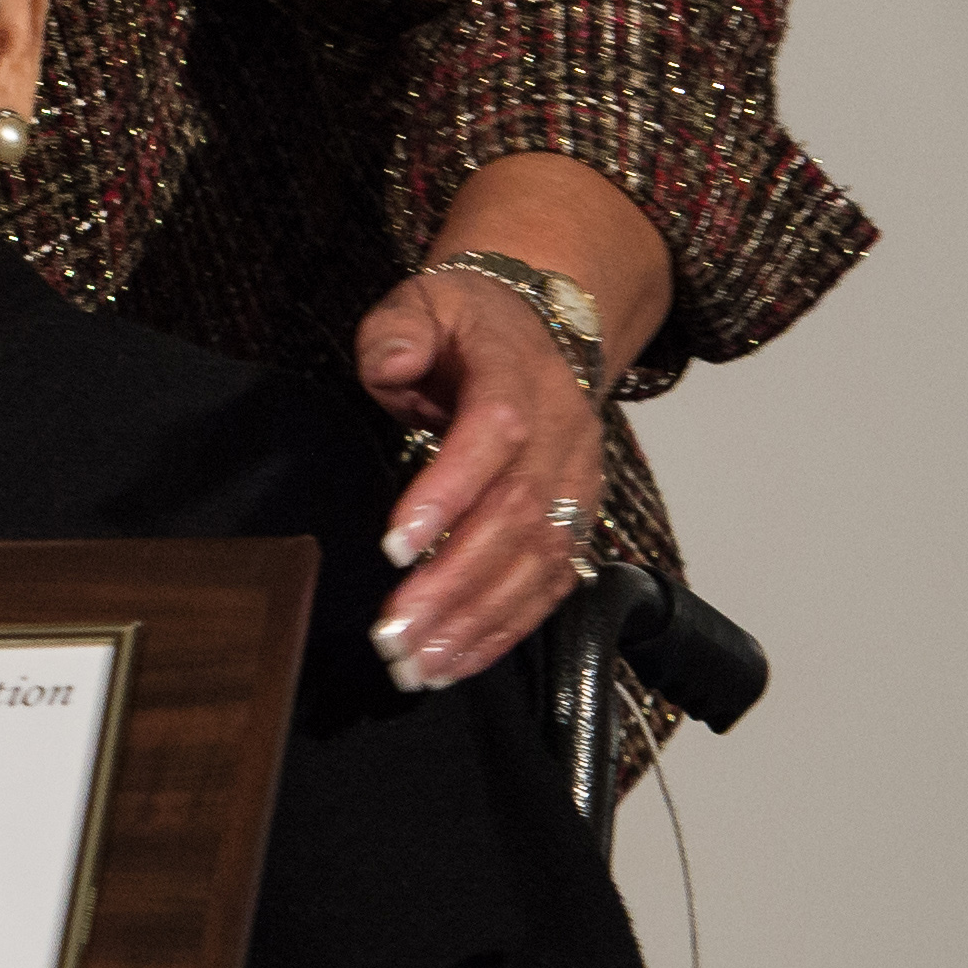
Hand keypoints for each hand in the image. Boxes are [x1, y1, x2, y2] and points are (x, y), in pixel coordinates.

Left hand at [349, 266, 602, 690]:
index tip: (396, 546)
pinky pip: (551, 585)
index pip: (493, 438)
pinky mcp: (576, 522)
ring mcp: (575, 486)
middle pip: (516, 519)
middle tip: (394, 633)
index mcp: (517, 380)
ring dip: (476, 622)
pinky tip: (456, 661)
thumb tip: (391, 365)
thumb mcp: (423, 302)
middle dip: (452, 586)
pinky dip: (505, 630)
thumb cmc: (469, 325)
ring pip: (538, 564)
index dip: (448, 495)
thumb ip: (397, 332)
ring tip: (418, 664)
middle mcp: (561, 439)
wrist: (539, 328)